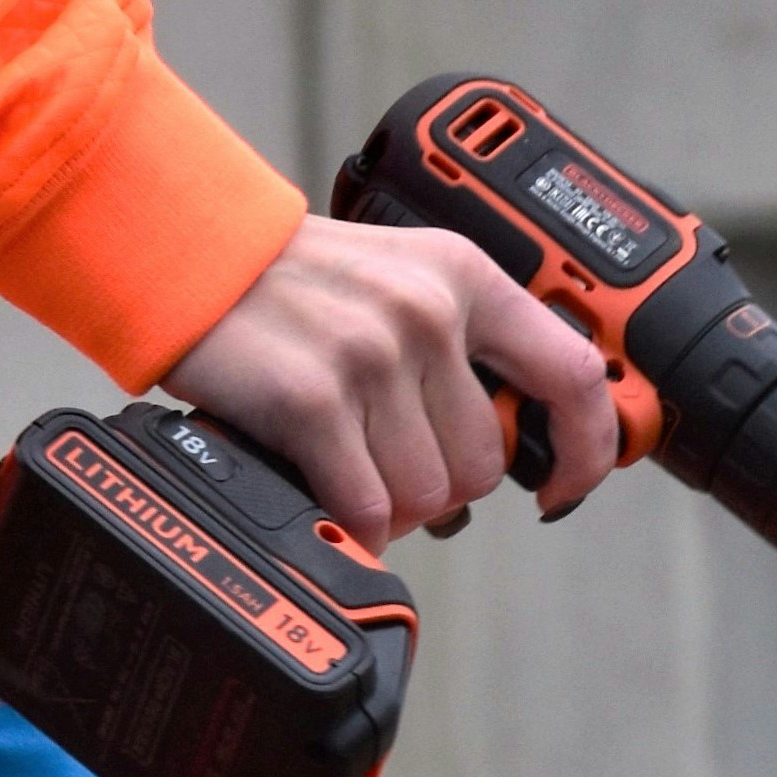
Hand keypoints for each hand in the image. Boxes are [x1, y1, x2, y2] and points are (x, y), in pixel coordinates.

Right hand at [167, 210, 623, 544]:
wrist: (188, 256)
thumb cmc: (289, 280)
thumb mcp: (398, 276)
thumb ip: (461, 339)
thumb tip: (513, 439)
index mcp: (464, 276)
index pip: (571, 375)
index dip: (588, 448)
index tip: (564, 485)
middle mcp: (427, 311)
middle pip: (482, 463)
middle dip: (440, 489)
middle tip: (388, 467)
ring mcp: (371, 354)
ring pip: (427, 495)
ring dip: (390, 507)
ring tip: (347, 472)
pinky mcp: (312, 398)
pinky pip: (365, 507)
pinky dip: (350, 521)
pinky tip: (324, 490)